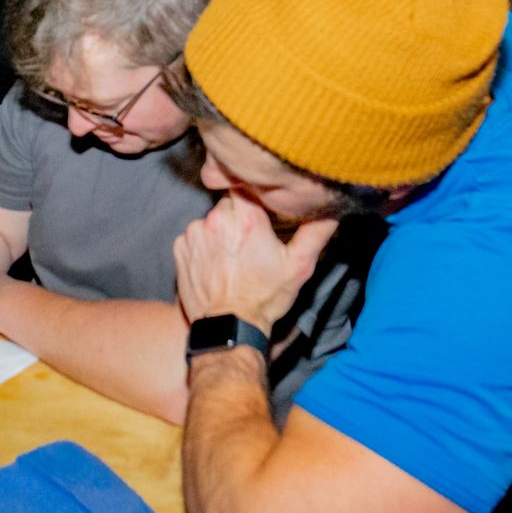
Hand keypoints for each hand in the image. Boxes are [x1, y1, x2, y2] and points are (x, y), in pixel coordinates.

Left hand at [174, 196, 338, 330]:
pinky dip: (203, 244)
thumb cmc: (265, 297)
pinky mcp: (180, 247)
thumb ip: (315, 232)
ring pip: (210, 219)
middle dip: (239, 217)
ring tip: (232, 256)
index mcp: (247, 219)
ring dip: (220, 231)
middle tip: (250, 242)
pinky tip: (215, 263)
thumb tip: (331, 210)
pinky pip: (194, 235)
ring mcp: (195, 233)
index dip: (254, 195)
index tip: (261, 210)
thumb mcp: (298, 266)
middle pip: (228, 203)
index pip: (246, 185)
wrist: (228, 327)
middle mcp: (217, 220)